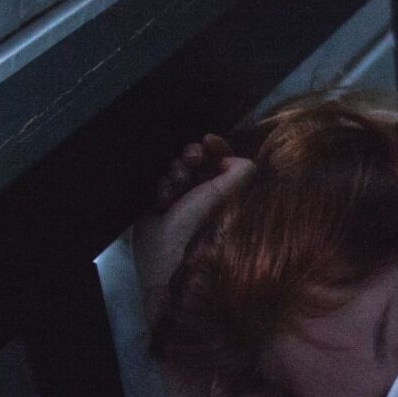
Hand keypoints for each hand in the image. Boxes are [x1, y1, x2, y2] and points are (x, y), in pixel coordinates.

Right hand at [133, 134, 251, 311]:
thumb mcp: (225, 195)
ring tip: (174, 188)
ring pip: (175, 167)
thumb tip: (233, 158)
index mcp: (224, 190)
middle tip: (190, 163)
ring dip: (175, 173)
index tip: (207, 140)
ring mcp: (180, 198)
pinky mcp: (158, 204)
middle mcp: (203, 192)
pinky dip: (160, 186)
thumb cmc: (198, 225)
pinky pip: (157, 180)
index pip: (221, 158)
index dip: (216, 146)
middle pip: (196, 158)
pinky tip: (162, 200)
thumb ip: (241, 171)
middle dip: (191, 157)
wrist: (165, 256)